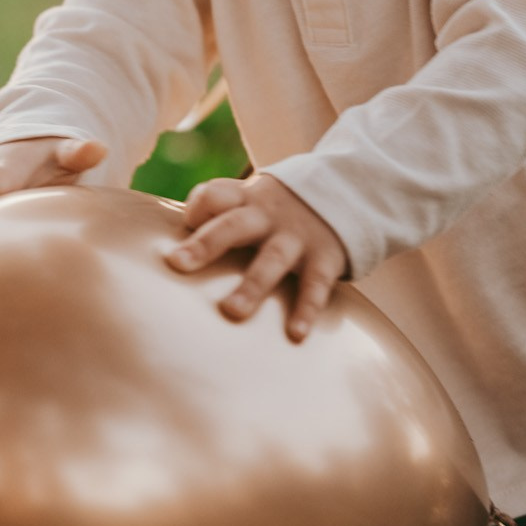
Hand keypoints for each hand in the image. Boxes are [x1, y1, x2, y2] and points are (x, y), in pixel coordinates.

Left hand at [163, 173, 348, 342]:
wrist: (349, 191)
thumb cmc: (280, 208)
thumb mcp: (253, 198)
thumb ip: (218, 214)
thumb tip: (176, 247)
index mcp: (246, 200)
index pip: (215, 195)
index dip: (198, 208)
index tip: (184, 225)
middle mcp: (268, 216)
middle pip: (233, 225)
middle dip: (206, 243)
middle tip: (178, 264)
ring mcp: (297, 236)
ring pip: (271, 259)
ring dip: (252, 286)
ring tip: (232, 312)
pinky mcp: (325, 257)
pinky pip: (315, 285)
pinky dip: (306, 309)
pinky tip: (295, 334)